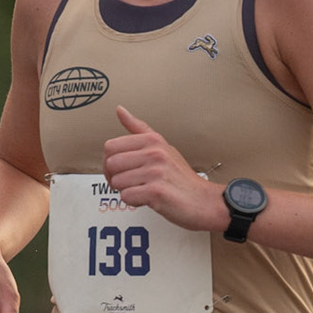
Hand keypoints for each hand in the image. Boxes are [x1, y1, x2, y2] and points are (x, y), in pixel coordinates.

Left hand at [102, 108, 224, 231]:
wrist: (203, 201)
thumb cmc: (181, 177)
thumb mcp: (162, 146)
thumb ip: (138, 129)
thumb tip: (120, 110)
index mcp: (152, 140)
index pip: (110, 146)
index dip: (110, 161)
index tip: (122, 168)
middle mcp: (154, 153)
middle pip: (110, 164)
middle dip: (115, 177)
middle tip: (131, 182)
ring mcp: (156, 171)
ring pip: (117, 182)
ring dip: (127, 190)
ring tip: (144, 189)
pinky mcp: (156, 191)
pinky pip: (127, 197)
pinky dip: (134, 202)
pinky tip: (148, 198)